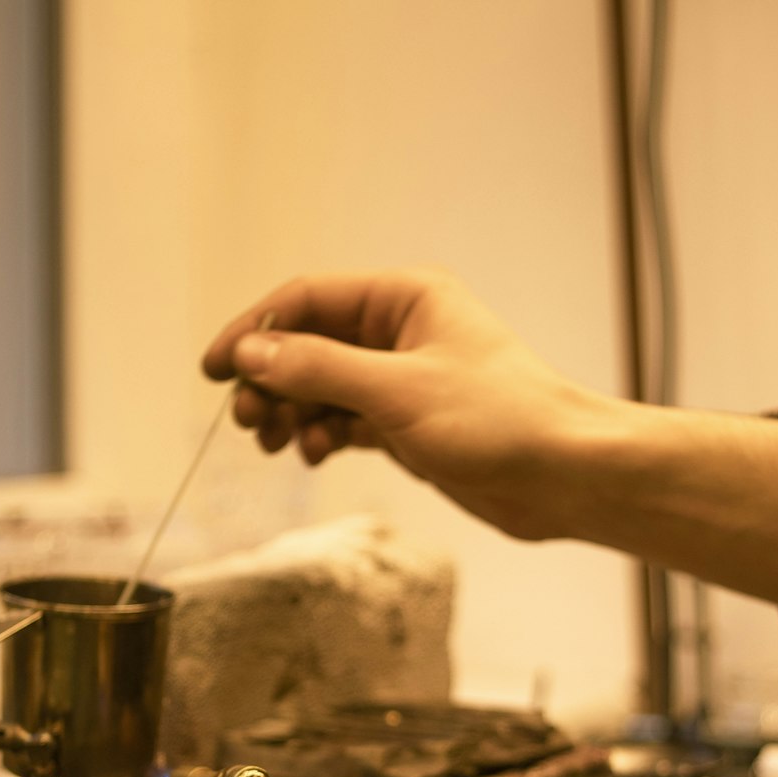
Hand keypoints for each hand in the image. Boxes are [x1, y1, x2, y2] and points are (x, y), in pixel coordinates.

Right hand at [202, 267, 606, 540]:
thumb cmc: (501, 420)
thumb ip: (320, 369)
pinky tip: (312, 455)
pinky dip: (323, 436)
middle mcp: (401, 331)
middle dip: (271, 379)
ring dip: (292, 411)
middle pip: (309, 345)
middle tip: (248, 420)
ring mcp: (404, 380)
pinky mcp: (409, 425)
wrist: (564, 476)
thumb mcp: (398, 392)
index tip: (213, 369)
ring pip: (324, 387)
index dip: (253, 332)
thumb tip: (250, 353)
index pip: (307, 300)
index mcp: (404, 298)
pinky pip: (346, 421)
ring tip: (274, 443)